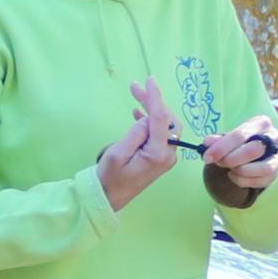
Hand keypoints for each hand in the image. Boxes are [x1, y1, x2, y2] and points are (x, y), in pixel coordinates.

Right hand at [94, 80, 180, 211]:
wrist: (108, 198)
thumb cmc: (109, 178)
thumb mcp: (116, 154)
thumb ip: (134, 134)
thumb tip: (146, 118)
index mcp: (157, 154)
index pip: (161, 119)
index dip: (156, 98)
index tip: (149, 80)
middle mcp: (167, 155)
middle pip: (168, 119)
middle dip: (154, 101)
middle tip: (135, 88)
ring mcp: (166, 156)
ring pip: (166, 124)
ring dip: (152, 109)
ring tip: (135, 95)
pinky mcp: (160, 156)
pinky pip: (161, 133)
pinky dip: (152, 120)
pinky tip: (138, 113)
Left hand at [198, 122, 277, 209]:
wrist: (250, 154)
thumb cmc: (239, 142)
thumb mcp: (227, 138)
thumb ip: (217, 140)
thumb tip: (207, 142)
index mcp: (261, 123)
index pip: (241, 134)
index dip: (222, 147)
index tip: (208, 157)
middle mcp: (274, 137)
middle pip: (254, 149)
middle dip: (232, 159)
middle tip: (219, 162)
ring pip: (264, 168)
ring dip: (242, 171)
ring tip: (230, 169)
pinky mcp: (276, 172)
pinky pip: (262, 181)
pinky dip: (244, 181)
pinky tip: (234, 176)